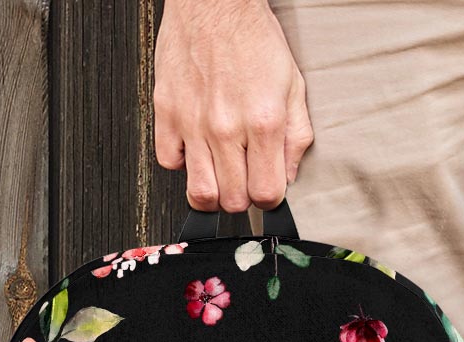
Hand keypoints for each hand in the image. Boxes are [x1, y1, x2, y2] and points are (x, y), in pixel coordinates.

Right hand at [153, 0, 313, 211]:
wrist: (214, 1)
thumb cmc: (253, 39)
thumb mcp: (293, 87)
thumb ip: (296, 137)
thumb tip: (289, 176)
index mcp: (263, 123)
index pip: (266, 194)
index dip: (269, 199)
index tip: (266, 188)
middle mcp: (226, 127)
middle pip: (233, 201)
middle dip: (242, 197)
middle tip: (243, 178)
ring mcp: (193, 122)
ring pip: (200, 192)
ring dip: (213, 191)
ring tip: (220, 175)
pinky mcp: (166, 111)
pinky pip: (168, 162)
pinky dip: (182, 163)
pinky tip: (195, 149)